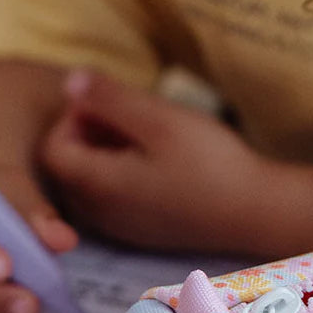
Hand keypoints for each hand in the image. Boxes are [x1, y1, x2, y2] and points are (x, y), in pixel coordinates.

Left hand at [40, 71, 274, 252]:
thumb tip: (70, 80)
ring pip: (94, 182)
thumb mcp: (160, 119)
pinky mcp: (144, 232)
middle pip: (71, 166)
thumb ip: (110, 98)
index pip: (54, 147)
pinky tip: (165, 162)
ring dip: (110, 152)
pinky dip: (126, 174)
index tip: (113, 102)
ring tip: (153, 134)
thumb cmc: (211, 163)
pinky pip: (116, 199)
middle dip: (92, 133)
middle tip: (134, 113)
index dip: (73, 117)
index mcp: (98, 185)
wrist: (258, 213)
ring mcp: (123, 227)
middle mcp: (100, 214)